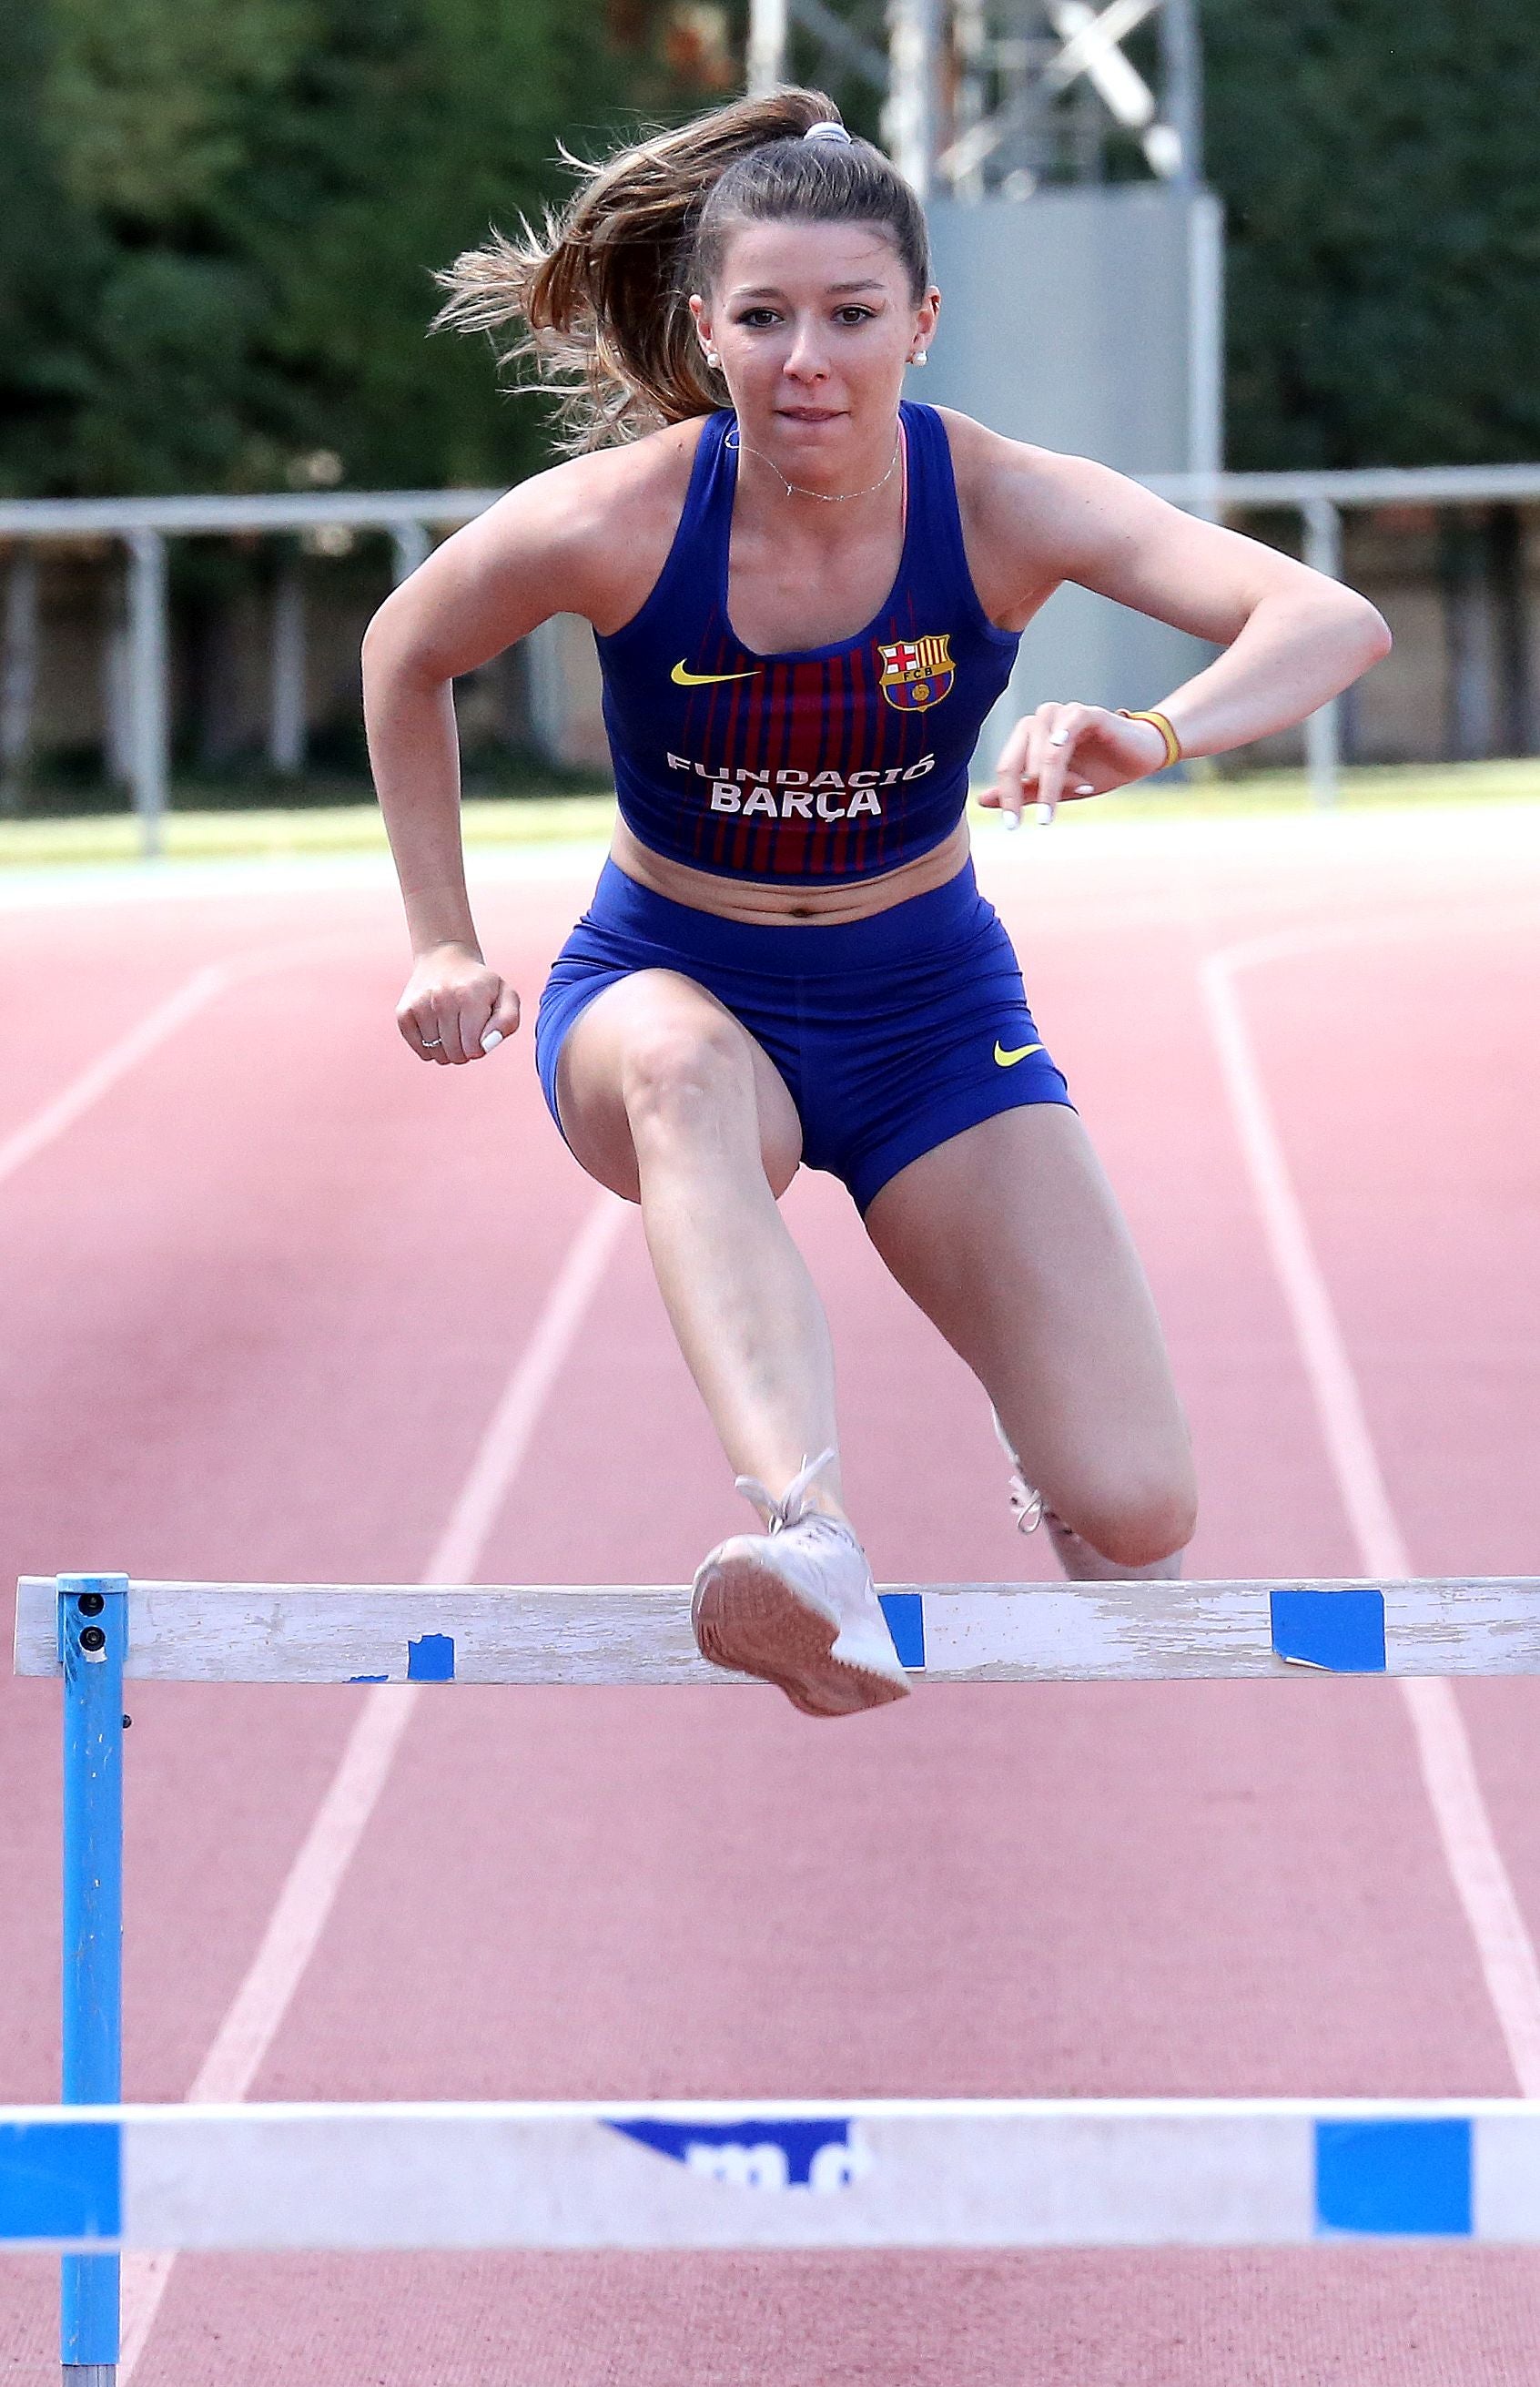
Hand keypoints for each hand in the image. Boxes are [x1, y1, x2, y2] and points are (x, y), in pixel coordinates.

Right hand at [397, 942, 519, 1064]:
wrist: (445, 958)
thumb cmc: (480, 984)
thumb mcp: (505, 995)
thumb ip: (507, 1021)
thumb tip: (485, 1045)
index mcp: (469, 996)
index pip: (473, 1048)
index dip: (480, 1047)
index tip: (481, 1033)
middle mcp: (442, 998)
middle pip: (455, 1054)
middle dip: (465, 1050)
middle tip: (467, 1030)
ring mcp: (419, 1005)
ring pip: (437, 1054)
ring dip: (448, 1049)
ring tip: (452, 1027)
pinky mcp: (404, 1012)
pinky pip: (421, 1051)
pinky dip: (430, 1048)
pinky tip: (437, 1030)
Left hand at [981, 703, 1171, 826]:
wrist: (1140, 759)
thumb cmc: (1098, 771)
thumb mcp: (1057, 789)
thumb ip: (1023, 792)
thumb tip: (982, 800)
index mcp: (1031, 739)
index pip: (1007, 766)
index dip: (1006, 796)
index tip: (1011, 826)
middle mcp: (1043, 722)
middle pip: (1017, 755)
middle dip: (1018, 791)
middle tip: (1027, 821)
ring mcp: (1065, 716)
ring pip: (1042, 745)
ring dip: (1049, 778)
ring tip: (1058, 800)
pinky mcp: (1089, 713)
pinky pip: (1071, 723)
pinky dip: (1064, 741)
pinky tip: (1062, 761)